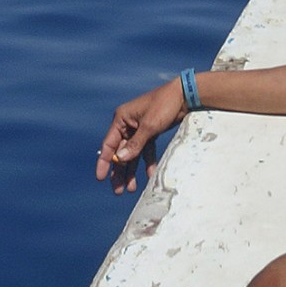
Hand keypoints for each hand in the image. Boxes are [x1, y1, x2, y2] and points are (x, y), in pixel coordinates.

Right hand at [94, 78, 185, 194]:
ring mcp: (139, 128)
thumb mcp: (149, 126)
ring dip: (131, 170)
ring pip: (132, 153)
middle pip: (120, 152)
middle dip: (119, 171)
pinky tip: (150, 175)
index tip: (100, 178)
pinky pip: (145, 150)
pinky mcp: (150, 131)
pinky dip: (147, 162)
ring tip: (131, 188)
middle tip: (118, 191)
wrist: (185, 96)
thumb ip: (135, 145)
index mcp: (121, 118)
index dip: (104, 162)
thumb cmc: (164, 105)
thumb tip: (120, 160)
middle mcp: (127, 123)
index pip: (109, 144)